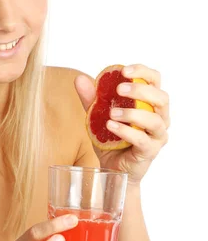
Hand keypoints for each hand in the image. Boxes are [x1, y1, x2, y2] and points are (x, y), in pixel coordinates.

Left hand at [74, 64, 170, 184]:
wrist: (111, 170)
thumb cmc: (111, 140)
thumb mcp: (98, 117)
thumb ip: (91, 99)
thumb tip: (79, 79)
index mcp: (150, 104)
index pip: (155, 80)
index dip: (143, 72)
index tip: (124, 70)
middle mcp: (160, 118)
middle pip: (161, 98)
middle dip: (140, 90)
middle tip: (119, 89)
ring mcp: (157, 136)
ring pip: (155, 120)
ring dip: (133, 113)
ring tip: (112, 113)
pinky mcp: (150, 151)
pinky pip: (142, 140)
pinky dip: (126, 131)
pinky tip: (111, 126)